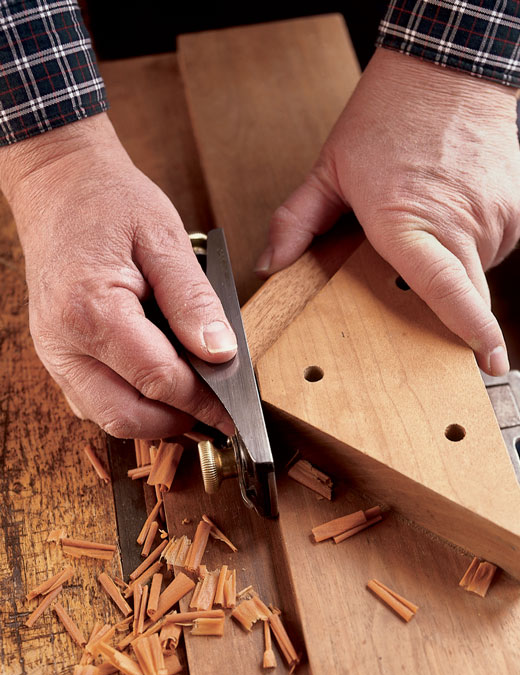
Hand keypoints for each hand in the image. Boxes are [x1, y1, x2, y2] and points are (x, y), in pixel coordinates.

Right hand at [0, 114, 236, 437]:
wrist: (59, 183)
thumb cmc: (110, 203)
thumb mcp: (165, 239)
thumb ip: (194, 300)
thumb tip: (222, 353)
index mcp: (91, 311)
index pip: (160, 380)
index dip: (204, 402)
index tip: (236, 412)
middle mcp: (63, 344)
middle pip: (128, 416)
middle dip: (178, 419)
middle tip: (216, 406)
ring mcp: (54, 355)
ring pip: (109, 417)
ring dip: (154, 416)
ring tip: (190, 392)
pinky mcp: (58, 357)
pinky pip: (94, 402)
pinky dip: (130, 402)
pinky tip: (156, 380)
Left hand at [257, 49, 519, 375]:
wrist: (449, 68)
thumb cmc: (387, 117)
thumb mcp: (329, 168)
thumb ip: (295, 221)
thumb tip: (270, 266)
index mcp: (407, 223)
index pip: (445, 289)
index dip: (470, 331)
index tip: (488, 362)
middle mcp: (457, 224)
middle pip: (467, 298)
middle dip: (453, 314)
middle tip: (427, 290)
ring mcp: (492, 216)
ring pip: (476, 273)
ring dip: (452, 266)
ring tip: (427, 224)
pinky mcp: (514, 209)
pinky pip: (492, 249)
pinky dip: (470, 246)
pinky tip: (448, 215)